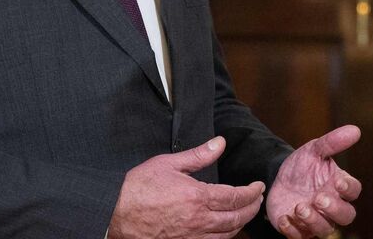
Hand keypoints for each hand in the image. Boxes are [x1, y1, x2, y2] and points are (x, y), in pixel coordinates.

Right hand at [109, 137, 264, 238]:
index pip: (236, 197)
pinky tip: (224, 231)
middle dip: (251, 209)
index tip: (259, 187)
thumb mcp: (169, 164)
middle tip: (258, 200)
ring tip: (246, 215)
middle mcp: (198, 221)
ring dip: (240, 225)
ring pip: (226, 236)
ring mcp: (190, 238)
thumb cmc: (138, 188)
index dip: (252, 192)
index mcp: (198, 197)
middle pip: (236, 219)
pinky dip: (222, 238)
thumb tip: (220, 143)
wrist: (114, 213)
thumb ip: (198, 155)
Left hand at [266, 125, 362, 237]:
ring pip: (325, 230)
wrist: (277, 176)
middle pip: (346, 216)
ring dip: (313, 221)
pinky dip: (293, 230)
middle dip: (334, 210)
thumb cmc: (302, 165)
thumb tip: (355, 130)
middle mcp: (332, 206)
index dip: (349, 189)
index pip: (354, 191)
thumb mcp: (314, 150)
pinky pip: (300, 238)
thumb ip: (332, 142)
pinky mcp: (299, 230)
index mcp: (339, 185)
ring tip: (299, 207)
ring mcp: (317, 220)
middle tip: (318, 198)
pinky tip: (284, 218)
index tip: (337, 183)